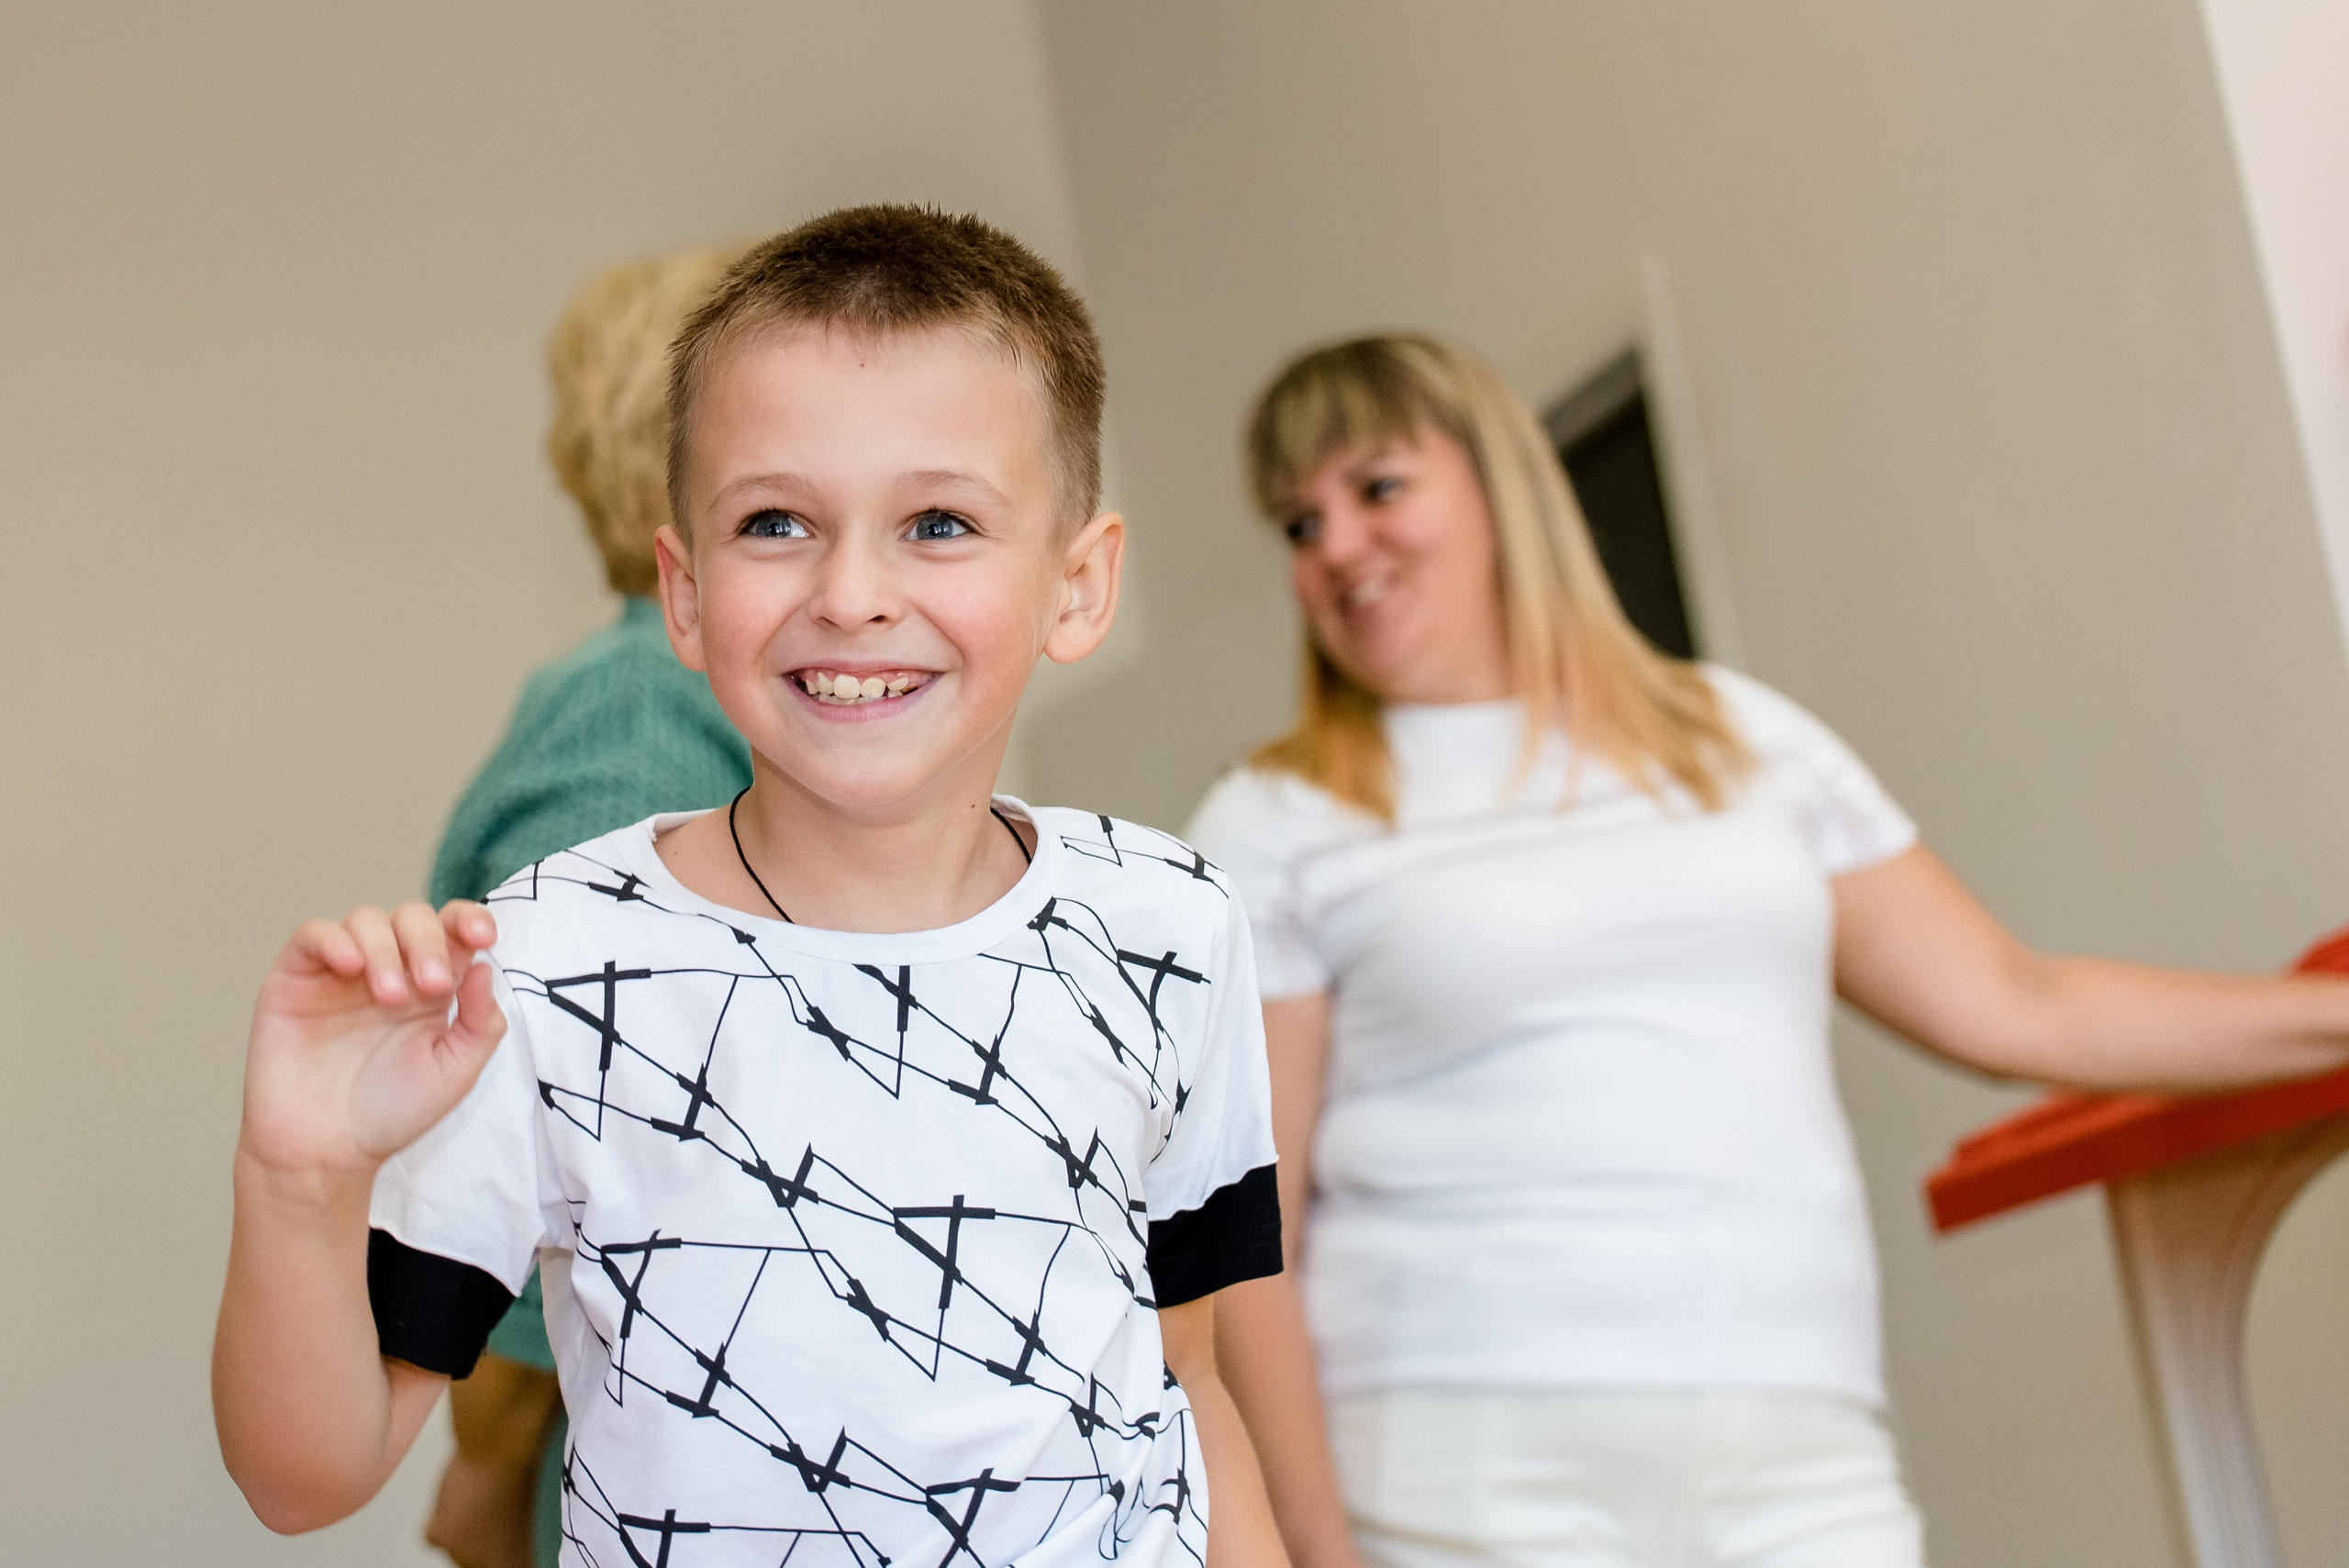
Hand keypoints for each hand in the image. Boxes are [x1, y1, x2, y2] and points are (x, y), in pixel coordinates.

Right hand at [241, 901, 504, 1177]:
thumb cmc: (390, 1114)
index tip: (484, 937)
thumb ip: (479, 1022)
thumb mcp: (454, 1072)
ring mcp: (340, 972)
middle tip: (432, 987)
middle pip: (413, 917)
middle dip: (428, 942)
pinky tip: (349, 966)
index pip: (453, 931)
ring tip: (390, 997)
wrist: (323, 1152)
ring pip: (366, 918)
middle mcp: (388, 970)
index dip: (469, 920)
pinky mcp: (295, 978)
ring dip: (386, 949)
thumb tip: (486, 965)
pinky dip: (333, 939)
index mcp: (431, 986)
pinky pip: (312, 934)